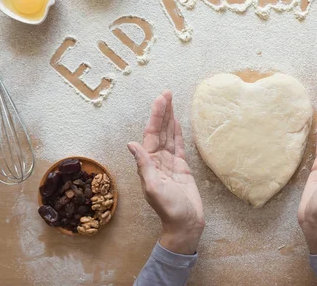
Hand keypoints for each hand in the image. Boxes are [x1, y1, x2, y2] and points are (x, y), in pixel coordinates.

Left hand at [127, 91, 204, 254]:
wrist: (185, 223)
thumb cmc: (168, 208)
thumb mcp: (153, 187)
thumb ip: (144, 165)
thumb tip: (132, 144)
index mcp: (149, 163)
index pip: (151, 133)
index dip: (156, 116)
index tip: (161, 100)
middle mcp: (157, 160)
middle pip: (160, 130)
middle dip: (162, 112)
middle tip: (166, 93)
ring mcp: (170, 162)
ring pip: (169, 135)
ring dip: (169, 118)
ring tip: (171, 101)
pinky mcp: (182, 167)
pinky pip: (178, 145)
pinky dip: (177, 133)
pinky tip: (177, 122)